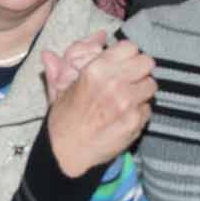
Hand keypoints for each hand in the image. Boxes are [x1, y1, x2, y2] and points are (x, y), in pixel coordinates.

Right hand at [42, 37, 154, 175]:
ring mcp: (128, 103)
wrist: (68, 153)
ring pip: (151, 84)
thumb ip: (58, 69)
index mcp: (95, 70)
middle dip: (138, 69)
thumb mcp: (58, 91)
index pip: (130, 47)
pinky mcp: (136, 121)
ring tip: (128, 98)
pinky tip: (125, 115)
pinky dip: (140, 110)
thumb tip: (48, 54)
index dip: (126, 55)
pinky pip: (148, 107)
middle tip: (129, 78)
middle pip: (147, 62)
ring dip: (141, 90)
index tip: (121, 62)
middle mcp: (115, 84)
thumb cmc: (63, 121)